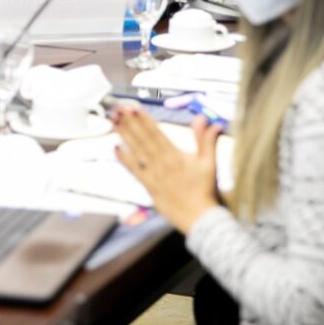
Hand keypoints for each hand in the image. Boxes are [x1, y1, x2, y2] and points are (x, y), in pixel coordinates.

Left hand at [113, 106, 221, 233]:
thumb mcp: (209, 162)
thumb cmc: (204, 189)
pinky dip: (124, 159)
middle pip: (143, 139)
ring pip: (136, 151)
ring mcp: (153, 174)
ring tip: (114, 121)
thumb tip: (206, 120)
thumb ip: (206, 140)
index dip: (144, 119)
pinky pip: (134, 170)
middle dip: (130, 122)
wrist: (199, 217)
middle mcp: (162, 163)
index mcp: (175, 155)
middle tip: (118, 109)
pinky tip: (116, 148)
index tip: (134, 107)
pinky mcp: (148, 186)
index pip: (156, 133)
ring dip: (124, 135)